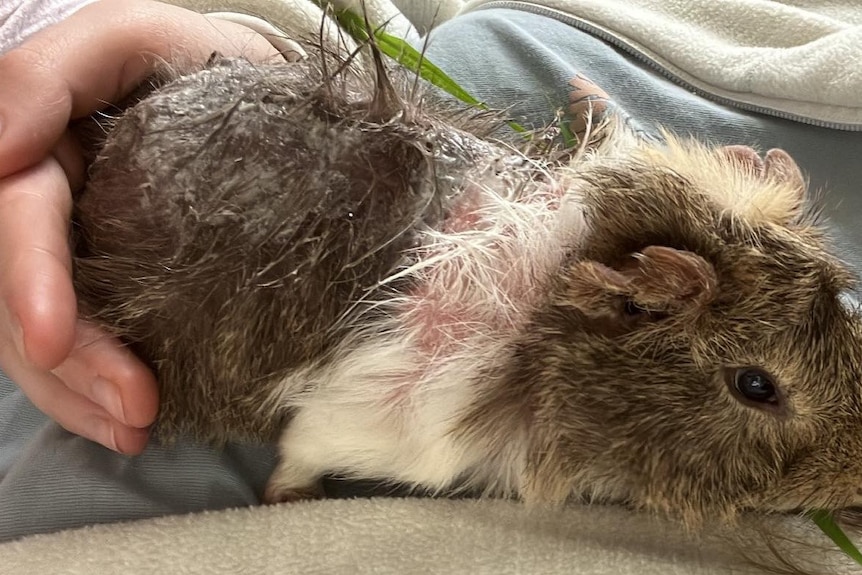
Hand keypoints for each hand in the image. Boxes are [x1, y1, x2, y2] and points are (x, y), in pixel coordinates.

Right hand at [0, 0, 280, 452]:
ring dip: (84, 395)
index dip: (27, 279)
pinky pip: (84, 351)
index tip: (54, 337)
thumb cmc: (191, 60)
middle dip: (73, 361)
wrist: (244, 92)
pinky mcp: (110, 288)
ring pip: (46, 339)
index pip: (13, 218)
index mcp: (36, 151)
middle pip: (26, 298)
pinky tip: (133, 424)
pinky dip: (99, 395)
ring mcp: (74, 253)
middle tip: (135, 406)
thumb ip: (47, 76)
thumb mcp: (125, 40)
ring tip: (138, 428)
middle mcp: (44, 209)